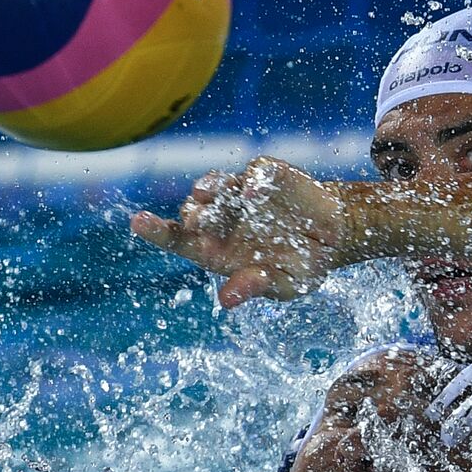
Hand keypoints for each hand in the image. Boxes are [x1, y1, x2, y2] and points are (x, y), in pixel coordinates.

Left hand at [130, 156, 351, 306]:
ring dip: (208, 188)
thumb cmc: (301, 266)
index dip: (156, 231)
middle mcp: (222, 218)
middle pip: (194, 210)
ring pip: (215, 185)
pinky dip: (254, 179)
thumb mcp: (284, 285)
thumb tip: (228, 299)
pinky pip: (256, 172)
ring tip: (207, 195)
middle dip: (193, 213)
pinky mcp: (267, 175)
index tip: (137, 221)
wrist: (333, 238)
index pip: (176, 239)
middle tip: (196, 220)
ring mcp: (242, 194)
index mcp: (215, 249)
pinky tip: (256, 191)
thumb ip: (255, 287)